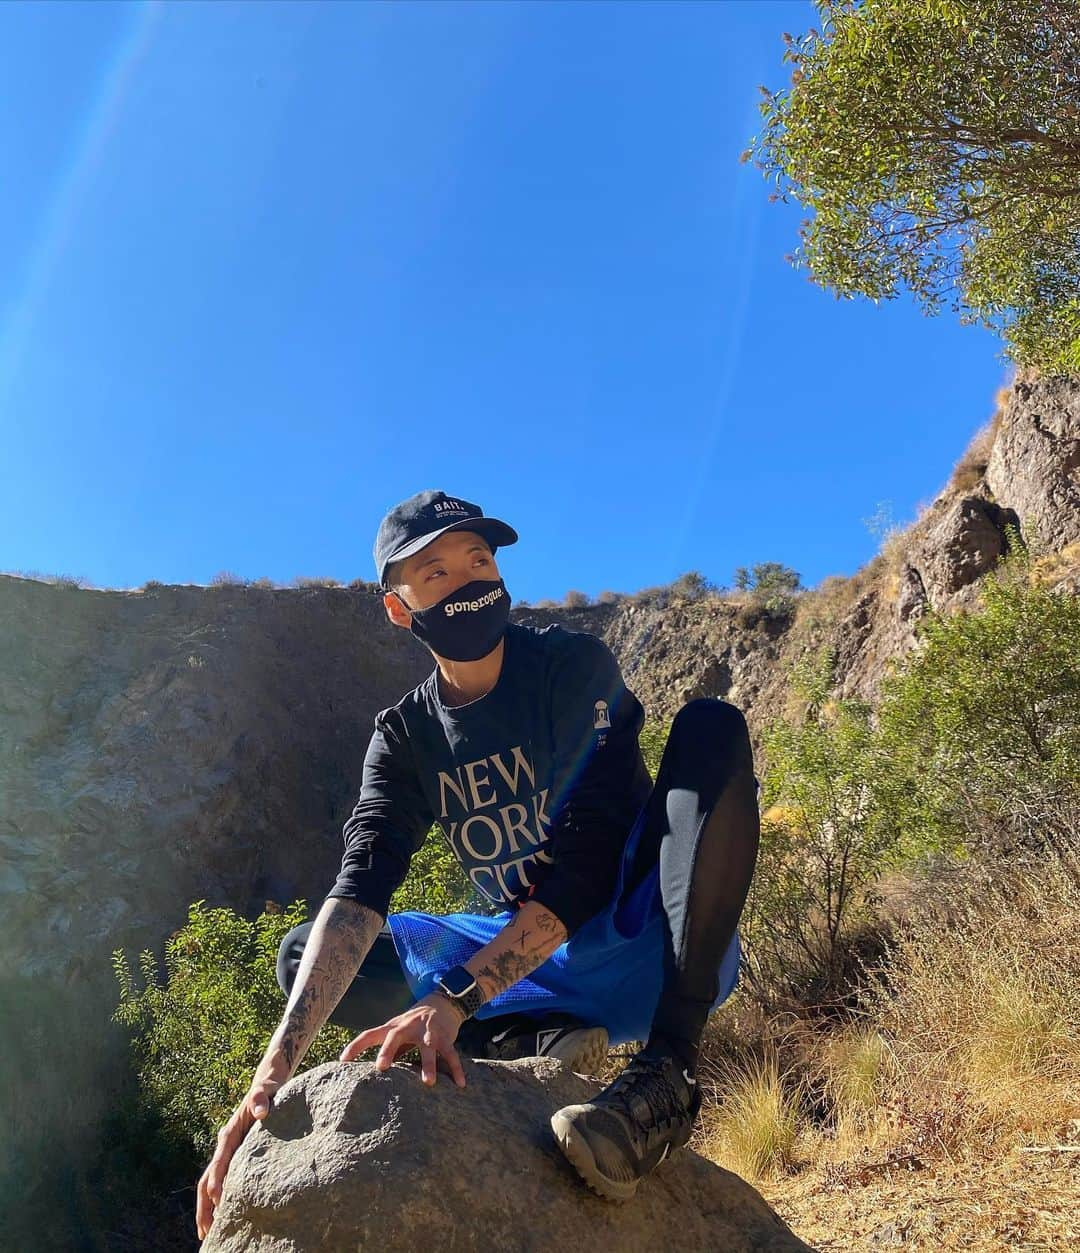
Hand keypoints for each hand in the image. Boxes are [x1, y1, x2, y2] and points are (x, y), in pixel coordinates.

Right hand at [195, 1054, 288, 1240]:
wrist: (267, 1085)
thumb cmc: (268, 1089)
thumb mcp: (267, 1090)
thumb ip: (262, 1098)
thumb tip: (261, 1112)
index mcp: (229, 1133)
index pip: (219, 1161)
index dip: (217, 1181)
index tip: (219, 1201)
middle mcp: (224, 1146)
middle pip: (207, 1179)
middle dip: (204, 1206)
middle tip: (205, 1232)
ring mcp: (229, 1153)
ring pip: (212, 1184)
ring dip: (208, 1208)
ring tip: (208, 1233)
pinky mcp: (237, 1158)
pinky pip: (224, 1182)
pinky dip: (220, 1201)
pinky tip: (225, 1216)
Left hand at [338, 992, 467, 1087]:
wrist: (441, 1004)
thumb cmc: (412, 1026)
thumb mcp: (397, 1034)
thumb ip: (387, 1050)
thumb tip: (367, 1075)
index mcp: (392, 1027)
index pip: (369, 1034)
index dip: (355, 1047)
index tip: (342, 1061)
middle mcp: (408, 1026)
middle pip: (395, 1036)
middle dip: (388, 1050)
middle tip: (381, 1067)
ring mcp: (427, 1030)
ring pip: (427, 1047)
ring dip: (428, 1064)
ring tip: (428, 1082)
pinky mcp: (444, 1036)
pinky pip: (450, 1053)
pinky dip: (456, 1068)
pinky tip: (460, 1083)